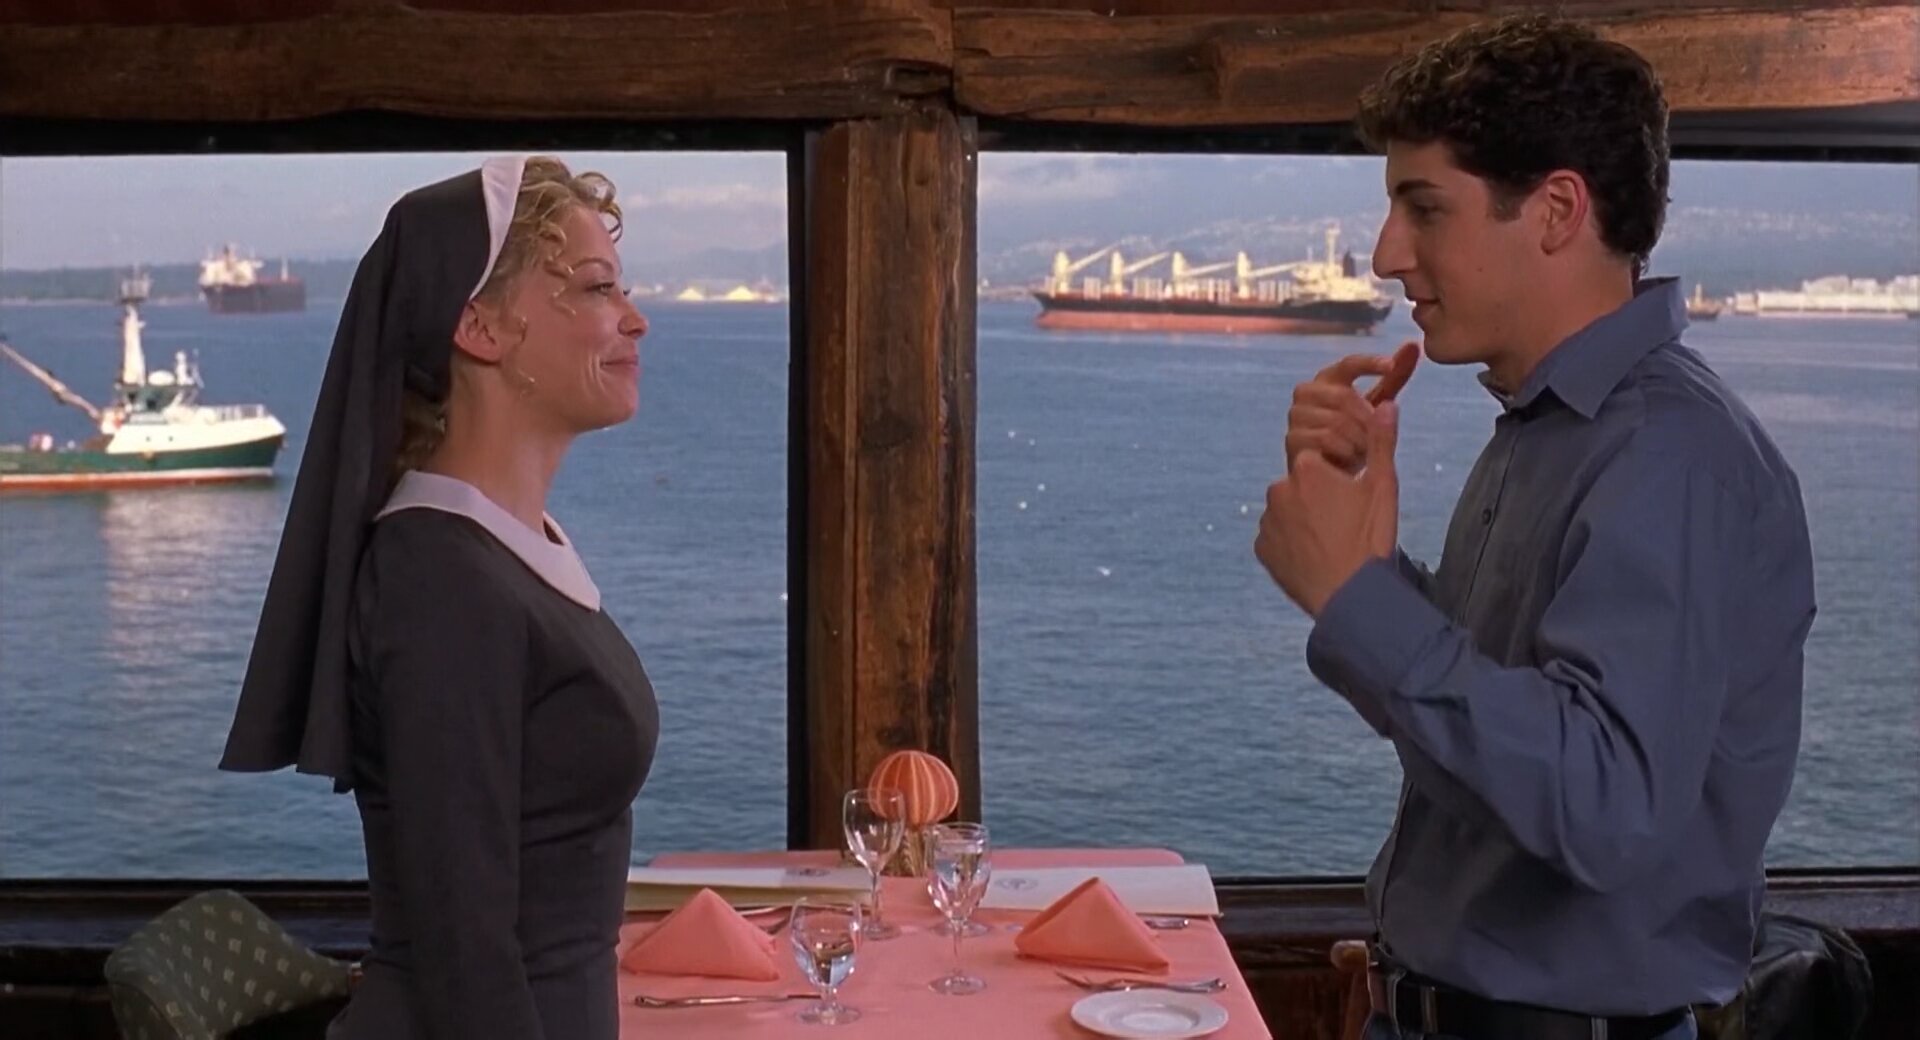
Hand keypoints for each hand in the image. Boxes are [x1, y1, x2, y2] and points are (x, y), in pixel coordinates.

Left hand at [1255, 401, 1400, 615]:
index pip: (1318, 463)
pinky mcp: (1262, 549)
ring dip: (1302, 522)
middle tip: (1342, 526)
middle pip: (1300, 486)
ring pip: (1286, 512)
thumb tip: (1388, 404)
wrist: (1351, 597)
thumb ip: (1381, 442)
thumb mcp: (1383, 487)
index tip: (1351, 502)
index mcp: (1308, 469)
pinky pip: (1275, 539)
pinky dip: (1290, 545)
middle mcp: (1278, 489)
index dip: (1335, 481)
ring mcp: (1267, 521)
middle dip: (1317, 500)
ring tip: (1329, 544)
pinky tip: (1313, 557)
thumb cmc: (1369, 540)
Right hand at [1285, 341, 1417, 474]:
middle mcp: (1307, 391)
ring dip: (1359, 438)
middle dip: (1368, 418)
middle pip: (1344, 396)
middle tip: (1379, 435)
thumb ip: (1394, 376)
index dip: (1369, 362)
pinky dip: (1345, 450)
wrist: (1332, 472)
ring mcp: (1296, 415)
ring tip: (1367, 450)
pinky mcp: (1292, 439)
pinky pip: (1325, 439)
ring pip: (1336, 420)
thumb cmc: (1355, 432)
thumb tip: (1413, 345)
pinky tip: (1352, 457)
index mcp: (1328, 378)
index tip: (1389, 366)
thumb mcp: (1378, 402)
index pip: (1348, 363)